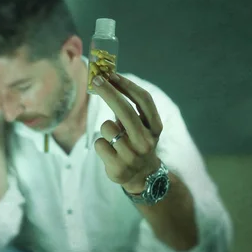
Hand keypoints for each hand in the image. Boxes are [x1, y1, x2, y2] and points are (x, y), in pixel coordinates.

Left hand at [91, 72, 162, 193]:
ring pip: (107, 127)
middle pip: (125, 110)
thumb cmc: (137, 143)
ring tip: (114, 139)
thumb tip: (107, 81)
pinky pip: (99, 143)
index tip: (111, 73)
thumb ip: (128, 107)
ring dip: (105, 128)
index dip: (127, 85)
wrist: (143, 177)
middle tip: (96, 79)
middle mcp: (146, 141)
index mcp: (155, 127)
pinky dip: (101, 144)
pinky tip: (110, 152)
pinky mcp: (118, 167)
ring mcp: (132, 155)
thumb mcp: (141, 126)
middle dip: (109, 92)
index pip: (143, 100)